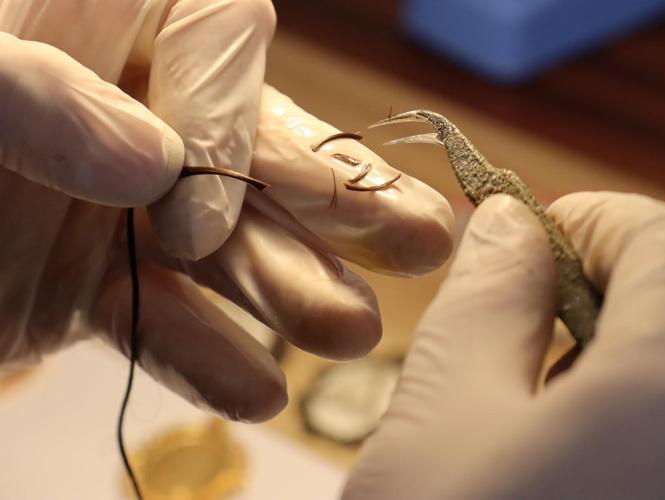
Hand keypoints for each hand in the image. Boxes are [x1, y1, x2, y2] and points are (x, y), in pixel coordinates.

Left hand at [0, 0, 453, 421]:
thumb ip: (28, 91)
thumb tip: (146, 157)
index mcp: (96, 16)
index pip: (217, 30)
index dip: (236, 104)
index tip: (216, 190)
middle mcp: (124, 106)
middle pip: (251, 146)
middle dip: (333, 203)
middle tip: (420, 245)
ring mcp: (114, 202)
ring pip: (220, 245)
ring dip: (287, 291)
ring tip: (354, 333)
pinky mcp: (89, 283)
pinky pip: (157, 316)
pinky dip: (200, 356)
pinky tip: (256, 389)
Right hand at [345, 192, 664, 498]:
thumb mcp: (443, 416)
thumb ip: (486, 299)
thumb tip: (511, 225)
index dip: (597, 222)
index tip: (529, 239)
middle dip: (615, 287)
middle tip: (528, 315)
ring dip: (635, 354)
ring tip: (546, 391)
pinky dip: (658, 415)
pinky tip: (587, 452)